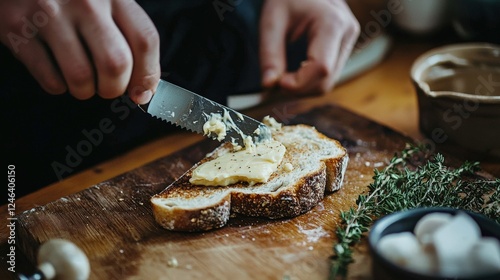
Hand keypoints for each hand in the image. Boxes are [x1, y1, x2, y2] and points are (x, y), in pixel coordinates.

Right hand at [0, 0, 159, 103]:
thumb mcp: (106, 4)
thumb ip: (129, 37)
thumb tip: (143, 88)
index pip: (144, 41)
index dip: (147, 75)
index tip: (142, 92)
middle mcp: (85, 2)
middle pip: (116, 63)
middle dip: (114, 88)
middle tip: (107, 87)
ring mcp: (49, 14)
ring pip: (81, 76)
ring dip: (85, 91)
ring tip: (82, 82)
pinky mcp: (18, 29)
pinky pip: (49, 78)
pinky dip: (58, 86)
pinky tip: (58, 74)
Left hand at [260, 0, 359, 94]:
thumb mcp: (272, 20)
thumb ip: (269, 54)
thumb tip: (269, 85)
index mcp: (332, 22)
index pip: (321, 68)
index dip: (298, 83)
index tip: (276, 82)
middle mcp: (347, 33)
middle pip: (326, 81)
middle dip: (299, 89)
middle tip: (275, 81)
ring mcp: (349, 41)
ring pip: (328, 83)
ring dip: (303, 87)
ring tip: (282, 75)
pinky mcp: (344, 48)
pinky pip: (328, 77)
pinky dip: (308, 81)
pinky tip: (294, 70)